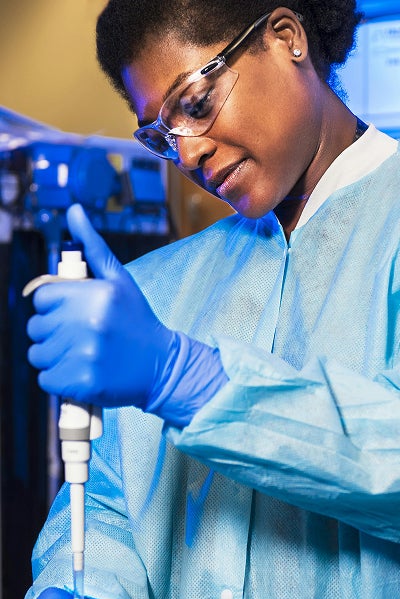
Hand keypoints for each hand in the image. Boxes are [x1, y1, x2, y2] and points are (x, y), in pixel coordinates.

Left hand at [27, 203, 176, 407]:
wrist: (162, 366)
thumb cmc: (136, 320)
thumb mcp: (118, 280)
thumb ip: (92, 247)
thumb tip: (74, 211)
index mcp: (95, 295)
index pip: (42, 298)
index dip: (54, 306)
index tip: (74, 314)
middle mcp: (88, 323)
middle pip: (36, 327)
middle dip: (53, 331)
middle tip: (81, 336)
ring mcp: (85, 355)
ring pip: (37, 354)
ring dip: (53, 356)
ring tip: (82, 354)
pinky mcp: (82, 383)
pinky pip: (45, 379)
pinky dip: (58, 379)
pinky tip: (82, 371)